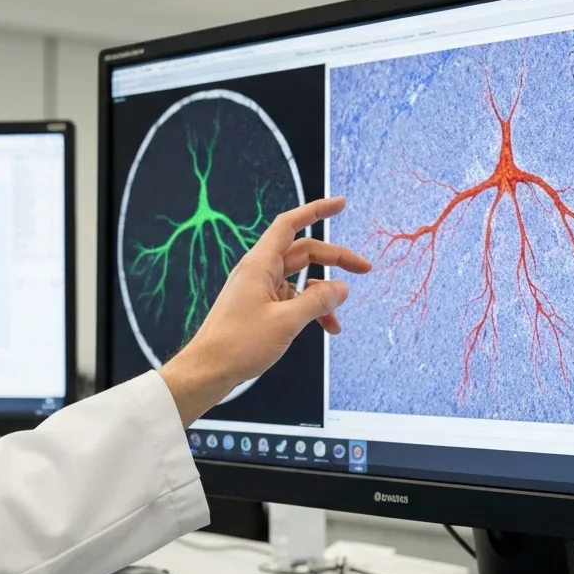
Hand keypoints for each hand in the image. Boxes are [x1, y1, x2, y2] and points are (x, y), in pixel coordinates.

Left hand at [159, 197, 371, 425]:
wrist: (208, 370)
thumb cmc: (238, 344)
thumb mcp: (286, 321)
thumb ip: (317, 301)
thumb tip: (342, 287)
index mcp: (260, 264)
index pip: (290, 224)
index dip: (315, 210)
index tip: (340, 203)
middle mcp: (259, 271)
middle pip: (303, 252)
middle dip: (334, 259)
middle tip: (364, 268)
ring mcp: (259, 289)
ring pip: (300, 280)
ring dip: (323, 295)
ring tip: (338, 319)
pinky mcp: (259, 308)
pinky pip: (292, 300)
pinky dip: (310, 310)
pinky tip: (325, 329)